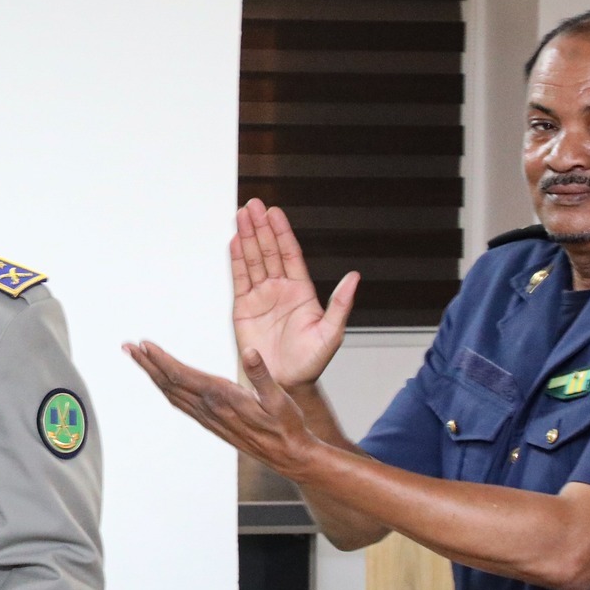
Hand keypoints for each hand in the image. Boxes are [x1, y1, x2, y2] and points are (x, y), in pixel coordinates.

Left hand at [124, 341, 322, 479]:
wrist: (287, 455)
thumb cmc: (286, 426)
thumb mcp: (279, 399)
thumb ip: (262, 375)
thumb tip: (251, 353)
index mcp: (222, 397)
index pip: (182, 376)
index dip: (160, 360)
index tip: (143, 345)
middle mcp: (209, 408)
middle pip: (169, 383)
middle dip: (147, 364)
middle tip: (127, 347)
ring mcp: (208, 417)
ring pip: (172, 393)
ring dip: (153, 375)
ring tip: (139, 359)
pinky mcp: (211, 422)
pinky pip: (181, 404)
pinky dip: (167, 389)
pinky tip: (163, 384)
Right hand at [231, 199, 355, 387]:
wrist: (284, 384)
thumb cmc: (310, 362)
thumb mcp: (331, 333)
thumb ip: (340, 304)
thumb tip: (354, 278)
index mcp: (302, 292)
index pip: (290, 254)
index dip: (282, 233)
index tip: (275, 213)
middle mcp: (280, 290)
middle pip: (268, 251)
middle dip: (261, 228)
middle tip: (252, 205)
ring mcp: (261, 297)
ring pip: (253, 260)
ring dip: (247, 238)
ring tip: (241, 216)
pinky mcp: (243, 309)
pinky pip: (239, 279)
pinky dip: (236, 260)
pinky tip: (234, 242)